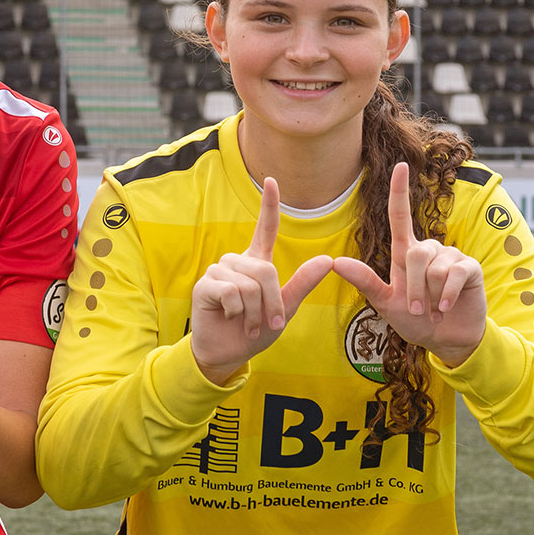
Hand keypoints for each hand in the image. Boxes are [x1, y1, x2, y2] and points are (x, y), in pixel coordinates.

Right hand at [190, 177, 334, 383]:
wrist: (228, 354)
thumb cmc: (255, 332)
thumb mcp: (284, 310)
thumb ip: (302, 285)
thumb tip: (329, 259)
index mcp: (257, 263)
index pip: (265, 228)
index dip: (269, 206)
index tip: (271, 180)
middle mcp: (236, 262)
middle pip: (265, 270)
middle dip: (272, 302)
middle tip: (268, 324)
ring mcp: (218, 271)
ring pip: (248, 283)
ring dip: (255, 311)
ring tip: (247, 324)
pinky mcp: (204, 284)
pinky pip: (231, 291)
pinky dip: (237, 311)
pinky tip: (229, 317)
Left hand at [332, 162, 485, 366]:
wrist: (446, 340)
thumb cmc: (415, 320)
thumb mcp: (385, 302)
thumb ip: (364, 282)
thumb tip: (335, 261)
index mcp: (406, 253)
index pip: (401, 215)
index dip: (400, 190)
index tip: (401, 165)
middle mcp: (429, 249)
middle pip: (416, 253)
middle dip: (412, 286)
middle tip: (415, 309)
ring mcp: (451, 256)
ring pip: (434, 266)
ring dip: (429, 294)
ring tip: (433, 309)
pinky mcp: (470, 268)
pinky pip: (454, 273)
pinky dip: (447, 294)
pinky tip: (446, 306)